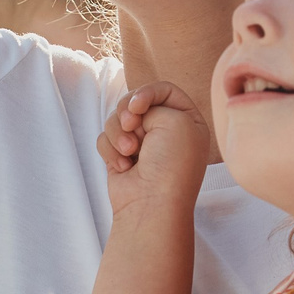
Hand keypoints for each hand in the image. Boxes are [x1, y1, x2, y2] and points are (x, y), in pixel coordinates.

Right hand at [98, 83, 210, 219]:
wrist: (151, 203)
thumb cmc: (171, 164)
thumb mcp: (176, 119)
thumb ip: (151, 104)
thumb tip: (130, 115)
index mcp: (188, 121)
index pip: (163, 90)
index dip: (146, 93)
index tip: (137, 105)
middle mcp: (166, 131)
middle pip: (135, 101)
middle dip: (128, 113)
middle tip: (131, 126)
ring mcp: (143, 145)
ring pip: (116, 120)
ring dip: (119, 133)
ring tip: (129, 153)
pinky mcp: (121, 156)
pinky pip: (106, 138)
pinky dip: (111, 150)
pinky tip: (123, 168)